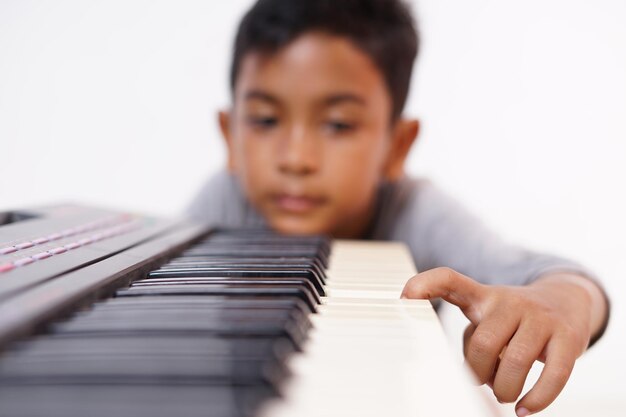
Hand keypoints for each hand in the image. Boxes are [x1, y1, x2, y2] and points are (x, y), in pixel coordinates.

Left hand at [401, 267, 605, 415]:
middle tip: (482, 382)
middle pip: (482, 343)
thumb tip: (462, 382)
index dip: (425, 284)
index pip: (450, 279)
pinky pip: (554, 374)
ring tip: (504, 394)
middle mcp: (509, 301)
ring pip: (514, 361)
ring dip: (504, 389)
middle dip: (477, 373)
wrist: (567, 300)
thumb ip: (472, 343)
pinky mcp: (568, 337)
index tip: (404, 298)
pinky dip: (537, 399)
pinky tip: (525, 409)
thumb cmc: (512, 319)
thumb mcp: (487, 317)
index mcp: (482, 296)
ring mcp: (540, 317)